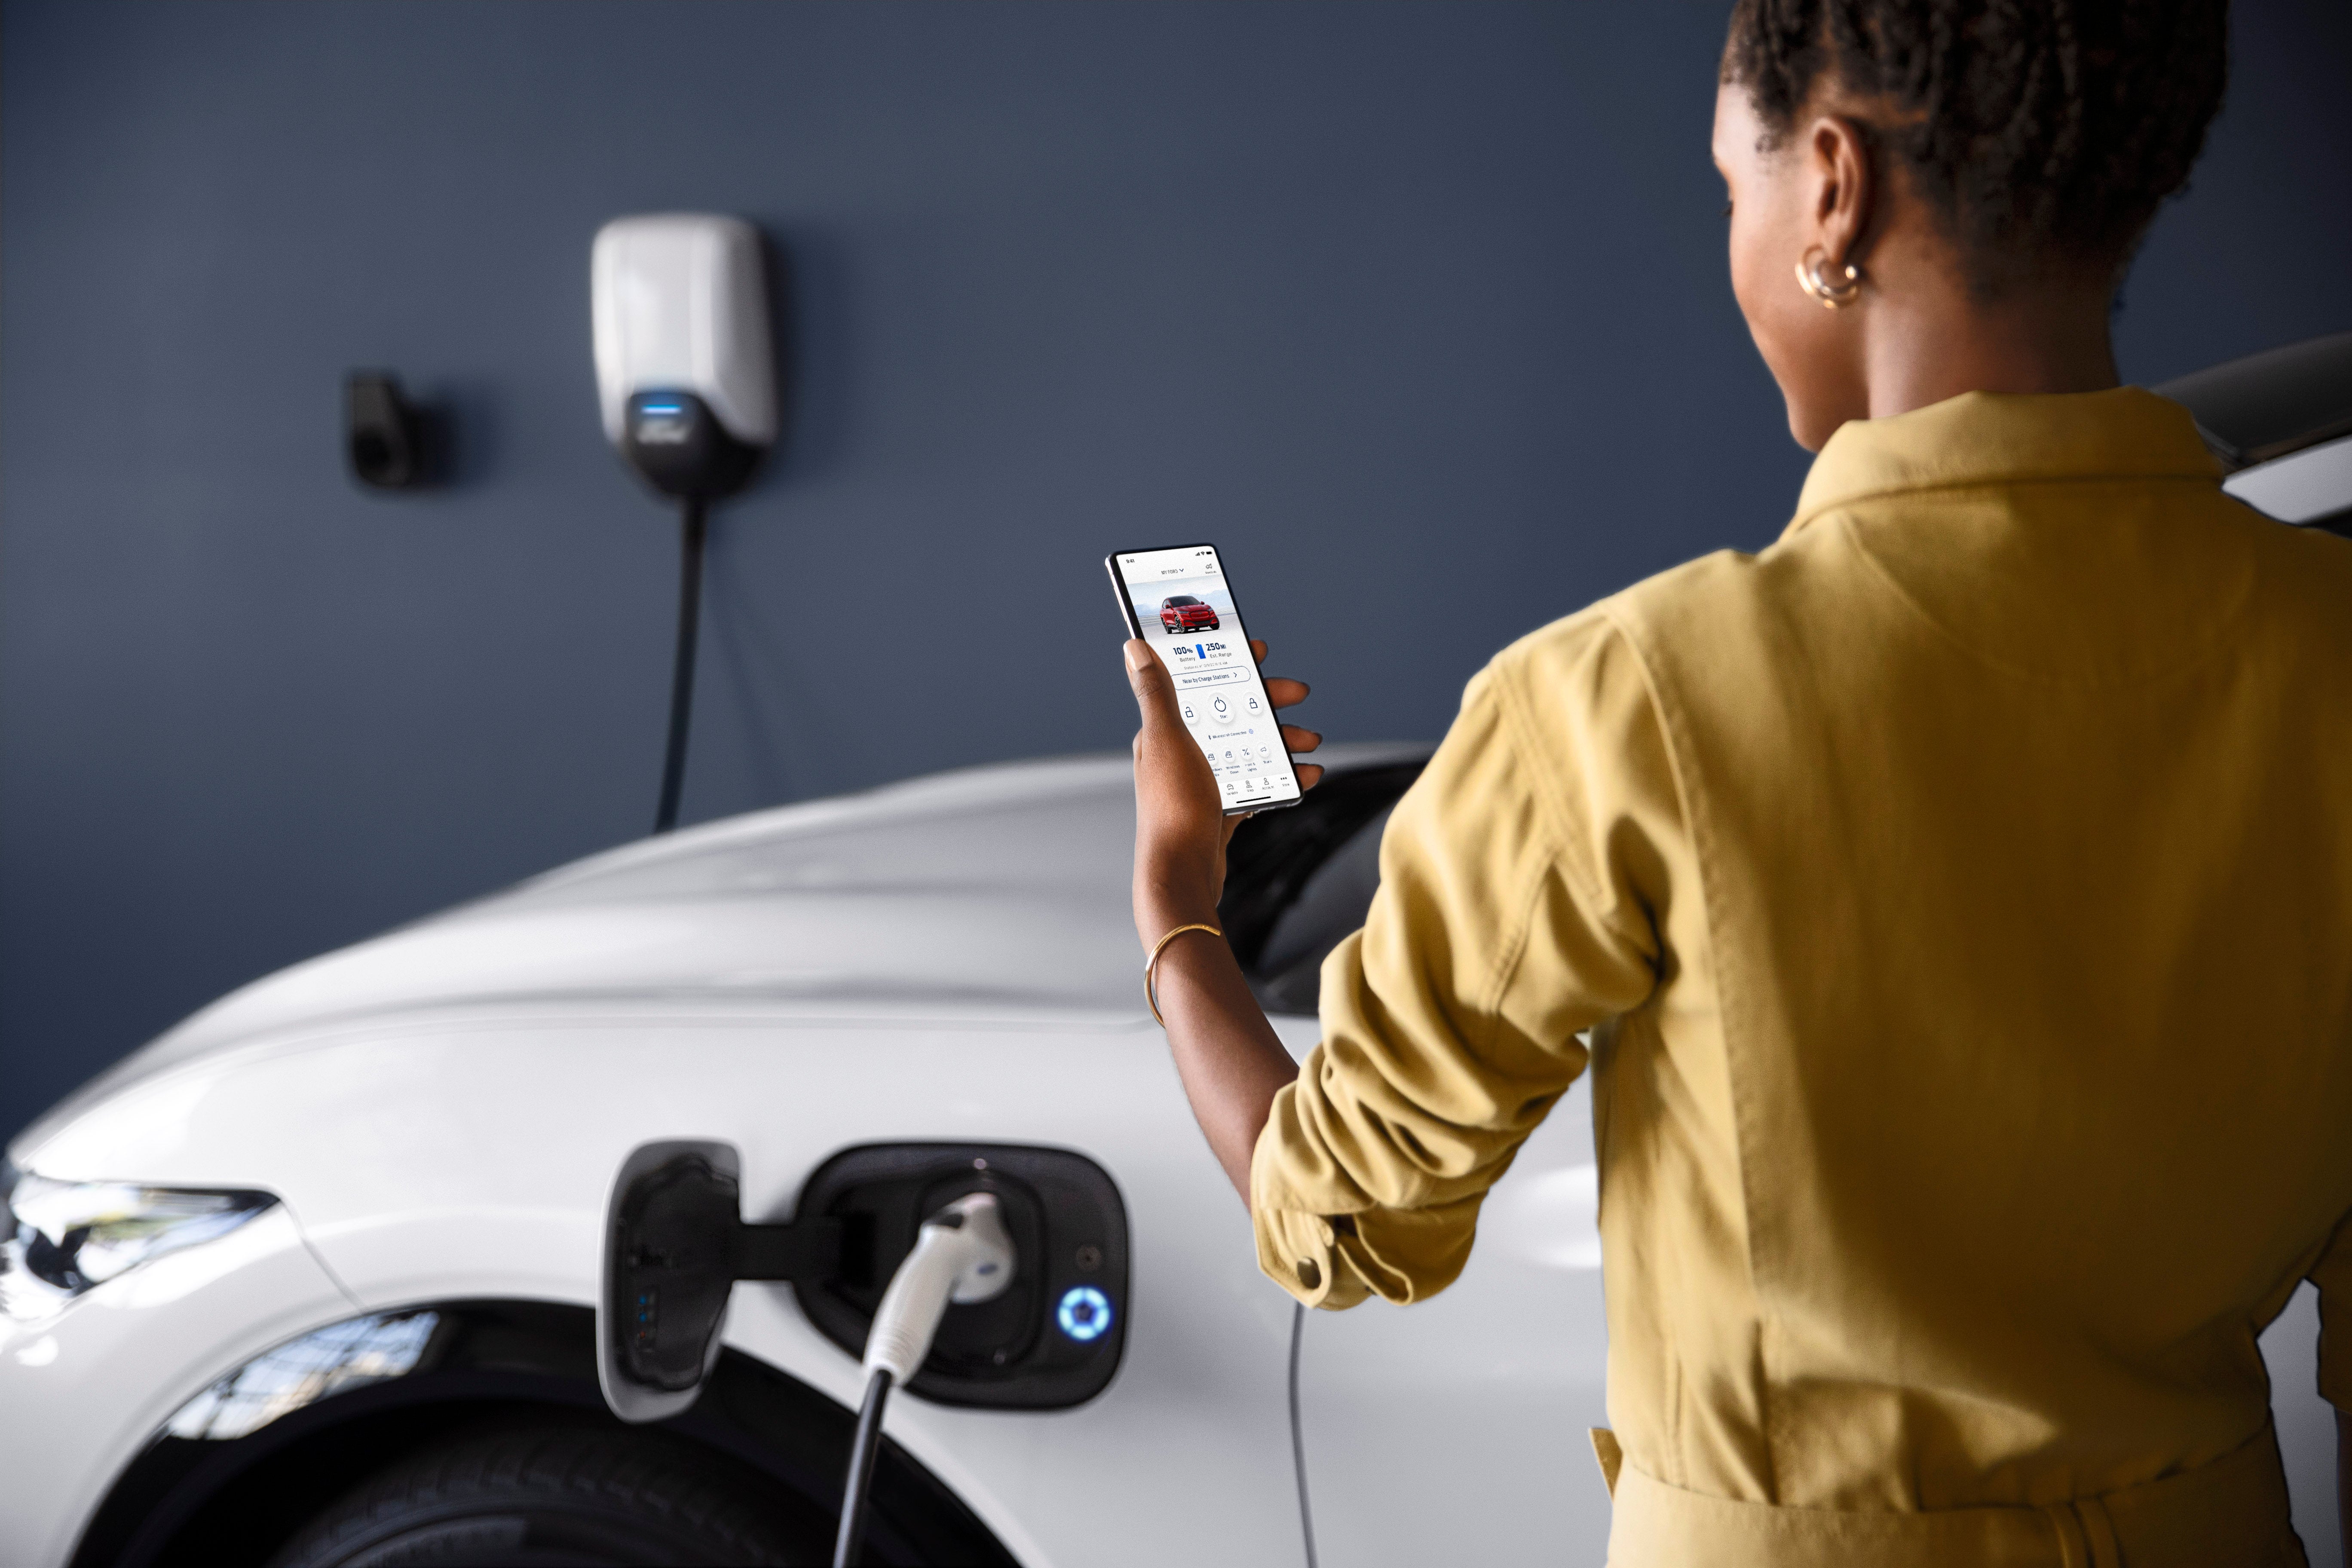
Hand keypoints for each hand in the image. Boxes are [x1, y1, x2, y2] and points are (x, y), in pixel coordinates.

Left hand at [1123, 637, 1321, 948]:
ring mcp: (1201, 782)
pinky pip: (1256, 783)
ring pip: (1248, 748)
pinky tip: (1303, 777)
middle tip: (1298, 694)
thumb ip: (1155, 693)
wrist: (1182, 875)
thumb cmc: (1172, 809)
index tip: (1258, 651)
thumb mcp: (1168, 740)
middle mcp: (1181, 753)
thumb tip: (1134, 646)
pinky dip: (1280, 777)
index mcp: (1165, 731)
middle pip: (1231, 714)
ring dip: (1281, 741)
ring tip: (1310, 743)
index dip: (1228, 663)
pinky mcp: (1219, 809)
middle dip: (1268, 703)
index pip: (1198, 683)